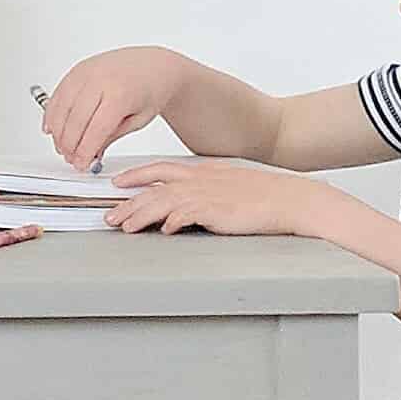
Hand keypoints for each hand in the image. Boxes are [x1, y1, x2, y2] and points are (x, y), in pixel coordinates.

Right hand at [42, 46, 183, 172]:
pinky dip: (51, 113)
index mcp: (120, 94)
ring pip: (61, 108)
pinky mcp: (77, 69)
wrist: (154, 64)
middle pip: (75, 120)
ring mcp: (86, 72)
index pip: (95, 130)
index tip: (82, 164)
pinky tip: (52, 127)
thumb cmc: (151, 89)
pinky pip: (57, 94)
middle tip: (71, 158)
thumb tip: (91, 153)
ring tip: (63, 147)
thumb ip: (112, 137)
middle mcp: (100, 80)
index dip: (85, 151)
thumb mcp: (139, 120)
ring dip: (58, 132)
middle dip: (69, 145)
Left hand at [106, 158, 322, 240]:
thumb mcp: (229, 185)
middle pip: (154, 188)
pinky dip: (172, 222)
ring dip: (140, 214)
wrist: (290, 199)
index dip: (136, 175)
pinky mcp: (217, 210)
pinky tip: (162, 230)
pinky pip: (186, 215)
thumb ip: (206, 191)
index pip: (160, 169)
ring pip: (162, 201)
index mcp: (202, 171)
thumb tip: (186, 206)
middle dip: (128, 202)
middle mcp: (200, 180)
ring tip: (124, 227)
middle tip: (110, 216)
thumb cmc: (264, 196)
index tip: (117, 182)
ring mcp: (207, 194)